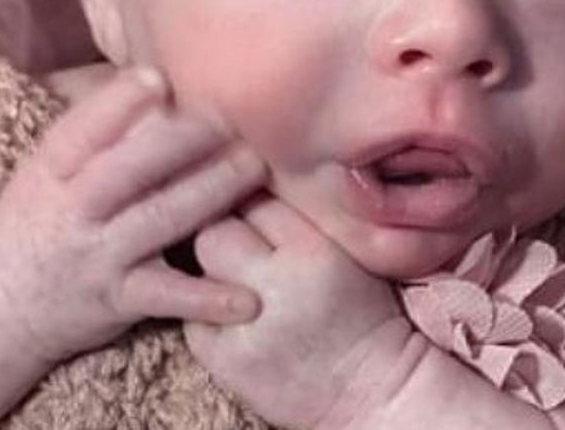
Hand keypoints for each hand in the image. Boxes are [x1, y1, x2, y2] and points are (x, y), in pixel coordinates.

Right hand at [0, 67, 267, 363]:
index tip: (158, 77)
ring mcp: (96, 258)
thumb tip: (158, 80)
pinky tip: (248, 297)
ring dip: (210, 193)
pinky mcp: (119, 301)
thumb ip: (97, 133)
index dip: (117, 103)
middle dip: (182, 142)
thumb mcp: (47, 172)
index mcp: (51, 170)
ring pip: (158, 221)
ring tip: (255, 167)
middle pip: (127, 171)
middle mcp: (72, 211)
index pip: (80, 131)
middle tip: (232, 117)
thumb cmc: (38, 221)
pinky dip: (208, 300)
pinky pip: (168, 298)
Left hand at [185, 196, 412, 429]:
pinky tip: (231, 310)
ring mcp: (246, 328)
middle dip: (223, 227)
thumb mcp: (350, 250)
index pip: (256, 197)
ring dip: (214, 266)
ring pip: (199, 268)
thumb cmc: (366, 314)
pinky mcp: (223, 361)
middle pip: (216, 229)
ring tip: (239, 273)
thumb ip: (304, 215)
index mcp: (315, 252)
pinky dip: (205, 307)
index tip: (250, 194)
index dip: (248, 191)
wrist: (372, 389)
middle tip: (239, 235)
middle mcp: (276, 288)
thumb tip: (248, 175)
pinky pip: (192, 313)